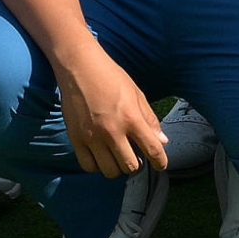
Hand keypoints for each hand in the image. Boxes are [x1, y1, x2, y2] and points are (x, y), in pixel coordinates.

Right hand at [54, 50, 168, 177]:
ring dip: (117, 167)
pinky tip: (100, 156)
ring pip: (110, 171)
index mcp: (131, 118)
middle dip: (137, 164)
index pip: (152, 150)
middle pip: (130, 166)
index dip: (160, 162)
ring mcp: (92, 137)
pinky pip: (88, 166)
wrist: (79, 66)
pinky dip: (97, 165)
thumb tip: (162, 141)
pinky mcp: (76, 139)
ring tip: (117, 156)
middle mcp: (112, 131)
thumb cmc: (110, 76)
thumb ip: (149, 119)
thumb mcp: (136, 93)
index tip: (161, 165)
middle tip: (135, 155)